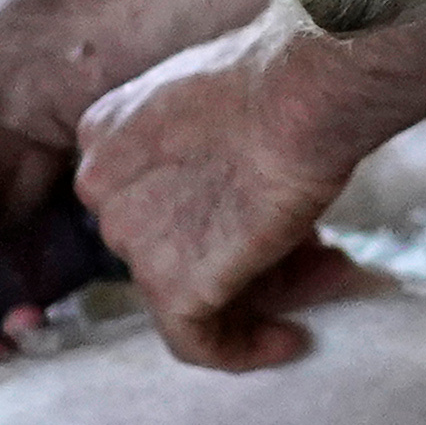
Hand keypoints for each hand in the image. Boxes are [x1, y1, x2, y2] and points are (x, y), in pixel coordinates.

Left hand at [75, 14, 380, 370]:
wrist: (298, 93)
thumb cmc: (280, 74)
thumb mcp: (220, 97)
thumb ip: (209, 144)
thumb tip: (247, 192)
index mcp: (104, 135)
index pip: (148, 198)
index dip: (207, 212)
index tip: (262, 213)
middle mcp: (100, 189)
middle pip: (167, 244)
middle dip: (232, 251)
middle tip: (306, 249)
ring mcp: (131, 240)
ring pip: (187, 290)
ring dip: (257, 290)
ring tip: (325, 275)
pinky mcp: (170, 287)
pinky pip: (198, 341)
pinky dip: (244, 349)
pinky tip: (290, 341)